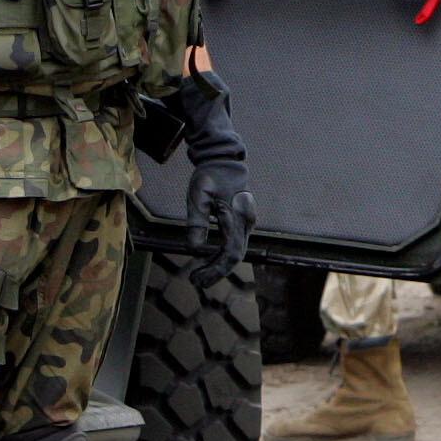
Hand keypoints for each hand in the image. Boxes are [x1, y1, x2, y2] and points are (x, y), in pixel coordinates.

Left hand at [169, 72, 253, 287]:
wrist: (224, 159)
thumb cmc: (210, 175)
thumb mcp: (198, 195)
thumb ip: (197, 221)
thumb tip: (195, 250)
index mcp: (236, 217)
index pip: (230, 252)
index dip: (215, 269)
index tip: (198, 278)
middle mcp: (246, 222)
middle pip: (234, 256)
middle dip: (215, 271)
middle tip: (195, 281)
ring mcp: (246, 222)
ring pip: (235, 251)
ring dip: (217, 265)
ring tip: (198, 276)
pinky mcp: (241, 221)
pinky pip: (234, 243)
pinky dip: (220, 255)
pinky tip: (207, 260)